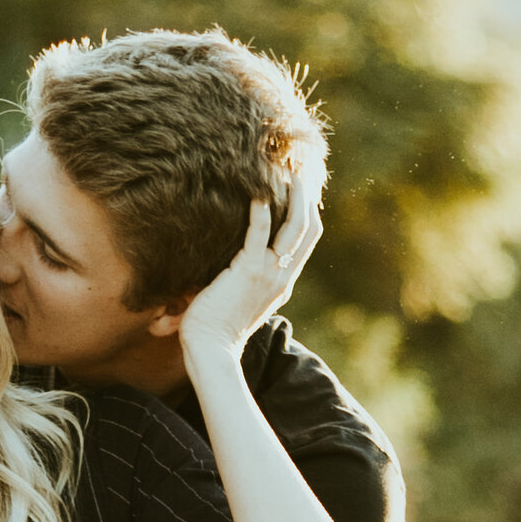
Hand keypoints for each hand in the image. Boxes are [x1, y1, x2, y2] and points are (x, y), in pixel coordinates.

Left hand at [178, 168, 325, 362]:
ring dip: (293, 196)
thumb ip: (245, 281)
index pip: (306, 242)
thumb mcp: (240, 301)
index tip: (302, 192)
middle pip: (309, 230)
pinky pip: (260, 233)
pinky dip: (261, 209)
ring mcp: (270, 273)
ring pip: (295, 227)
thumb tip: (233, 266)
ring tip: (285, 172)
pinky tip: (256, 191)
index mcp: (282, 283)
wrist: (211, 349)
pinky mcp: (249, 271)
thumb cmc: (215, 329)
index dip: (308, 214)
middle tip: (299, 173)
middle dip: (307, 199)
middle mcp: (282, 276)